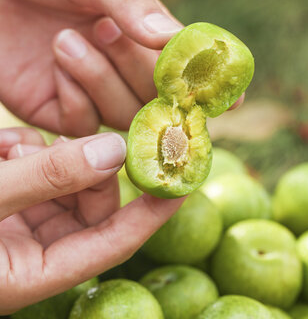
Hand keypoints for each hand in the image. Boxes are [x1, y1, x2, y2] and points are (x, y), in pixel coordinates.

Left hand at [0, 0, 182, 135]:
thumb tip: (172, 37)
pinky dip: (74, 100)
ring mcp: (92, 95)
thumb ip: (130, 3)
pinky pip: (84, 125)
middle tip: (102, 29)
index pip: (174, 68)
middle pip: (152, 100)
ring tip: (64, 40)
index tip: (168, 57)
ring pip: (122, 116)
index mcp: (136, 36)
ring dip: (99, 80)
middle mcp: (120, 70)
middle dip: (131, 68)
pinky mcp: (60, 113)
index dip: (176, 70)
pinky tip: (53, 66)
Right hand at [0, 128, 183, 313]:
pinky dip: (28, 153)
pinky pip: (38, 176)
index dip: (151, 216)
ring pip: (68, 187)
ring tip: (17, 148)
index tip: (181, 186)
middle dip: (92, 169)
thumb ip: (46, 177)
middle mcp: (32, 251)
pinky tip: (5, 146)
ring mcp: (21, 225)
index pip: (113, 245)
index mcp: (31, 274)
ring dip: (54, 157)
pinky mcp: (8, 204)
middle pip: (92, 208)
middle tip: (69, 143)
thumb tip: (113, 151)